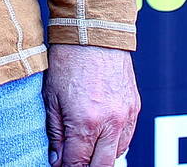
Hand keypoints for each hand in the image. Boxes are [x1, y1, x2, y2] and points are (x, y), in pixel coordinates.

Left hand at [44, 43, 138, 166]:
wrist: (94, 33)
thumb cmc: (68, 61)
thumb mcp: (51, 97)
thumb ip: (56, 132)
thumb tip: (57, 159)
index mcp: (86, 122)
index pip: (77, 164)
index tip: (59, 166)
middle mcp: (110, 123)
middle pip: (101, 166)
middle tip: (73, 163)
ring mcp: (126, 116)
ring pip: (117, 155)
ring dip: (101, 158)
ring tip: (85, 151)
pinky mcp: (135, 108)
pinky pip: (127, 139)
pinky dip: (114, 145)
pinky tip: (101, 140)